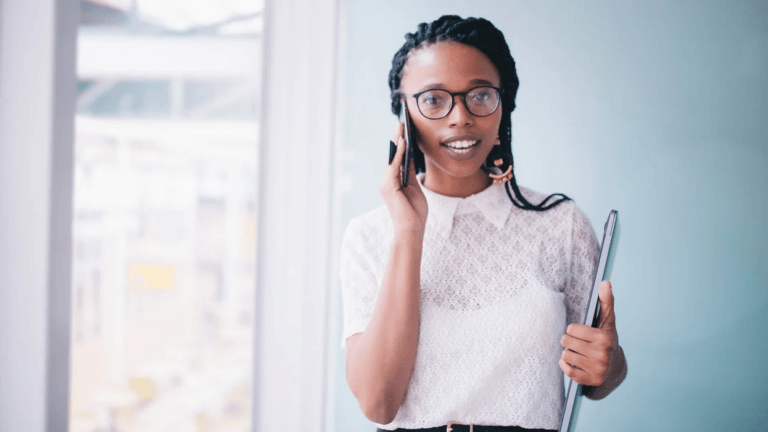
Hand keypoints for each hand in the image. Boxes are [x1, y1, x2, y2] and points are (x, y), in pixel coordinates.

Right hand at [380, 120, 427, 235]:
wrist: (412, 229)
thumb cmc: (415, 212)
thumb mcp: (415, 187)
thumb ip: (410, 173)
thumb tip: (410, 156)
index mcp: (393, 182)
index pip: (396, 158)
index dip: (399, 143)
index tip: (403, 128)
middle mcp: (386, 181)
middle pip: (392, 155)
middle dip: (396, 138)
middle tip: (400, 121)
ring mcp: (385, 184)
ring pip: (392, 159)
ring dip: (396, 142)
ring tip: (401, 127)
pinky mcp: (388, 187)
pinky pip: (394, 167)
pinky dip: (398, 155)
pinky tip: (402, 144)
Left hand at [559, 280, 619, 386]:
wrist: (615, 367)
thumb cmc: (606, 338)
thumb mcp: (607, 320)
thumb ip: (606, 300)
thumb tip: (605, 281)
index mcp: (604, 338)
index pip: (572, 329)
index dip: (573, 329)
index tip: (581, 332)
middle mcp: (601, 355)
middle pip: (566, 342)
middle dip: (569, 341)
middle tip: (578, 343)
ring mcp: (596, 369)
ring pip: (565, 355)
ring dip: (568, 353)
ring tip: (578, 352)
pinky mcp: (590, 381)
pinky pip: (567, 371)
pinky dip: (566, 366)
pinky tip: (574, 362)